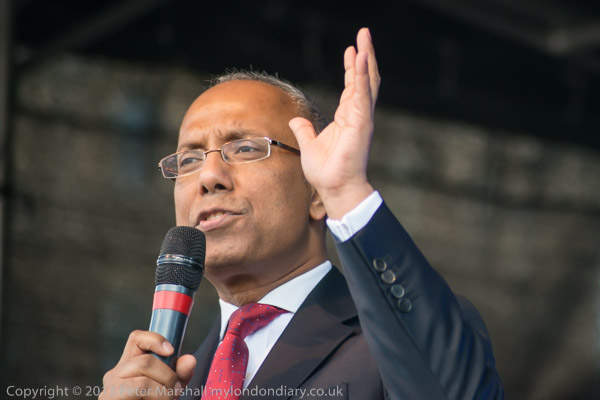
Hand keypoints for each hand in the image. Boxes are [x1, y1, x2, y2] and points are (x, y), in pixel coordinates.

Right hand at [99, 330, 195, 399]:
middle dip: (168, 377)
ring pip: (143, 381)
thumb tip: (190, 359)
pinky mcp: (110, 398)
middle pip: (146, 361)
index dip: (155, 339)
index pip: (137, 338)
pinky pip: (139, 391)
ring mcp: (111, 387)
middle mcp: (117, 372)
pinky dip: (155, 399)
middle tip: (175, 392)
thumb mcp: (169, 387)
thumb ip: (180, 374)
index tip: (171, 350)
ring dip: (163, 393)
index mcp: (131, 363)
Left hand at [289, 27, 380, 218]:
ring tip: (364, 37)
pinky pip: (362, 94)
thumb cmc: (326, 172)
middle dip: (364, 55)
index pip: (352, 87)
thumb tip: (297, 120)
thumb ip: (305, 130)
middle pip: (363, 79)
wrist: (335, 189)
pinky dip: (362, 75)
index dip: (352, 68)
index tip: (351, 50)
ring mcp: (361, 118)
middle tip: (364, 34)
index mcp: (347, 119)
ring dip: (366, 58)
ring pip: (367, 82)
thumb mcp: (309, 146)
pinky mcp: (361, 123)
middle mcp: (357, 115)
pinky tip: (361, 57)